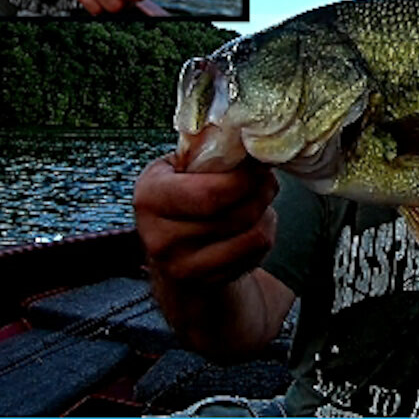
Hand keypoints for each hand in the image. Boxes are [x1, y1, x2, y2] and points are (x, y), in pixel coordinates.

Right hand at [133, 156, 277, 286]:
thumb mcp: (180, 169)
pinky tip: (253, 224)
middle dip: (261, 192)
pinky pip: (254, 254)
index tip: (258, 165)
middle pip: (234, 215)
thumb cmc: (182, 196)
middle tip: (268, 179)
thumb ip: (206, 152)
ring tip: (261, 200)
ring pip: (251, 236)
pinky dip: (263, 234)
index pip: (208, 194)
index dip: (243, 179)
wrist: (172, 249)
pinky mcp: (204, 283)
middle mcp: (158, 236)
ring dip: (266, 213)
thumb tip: (249, 135)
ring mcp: (180, 266)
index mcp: (150, 196)